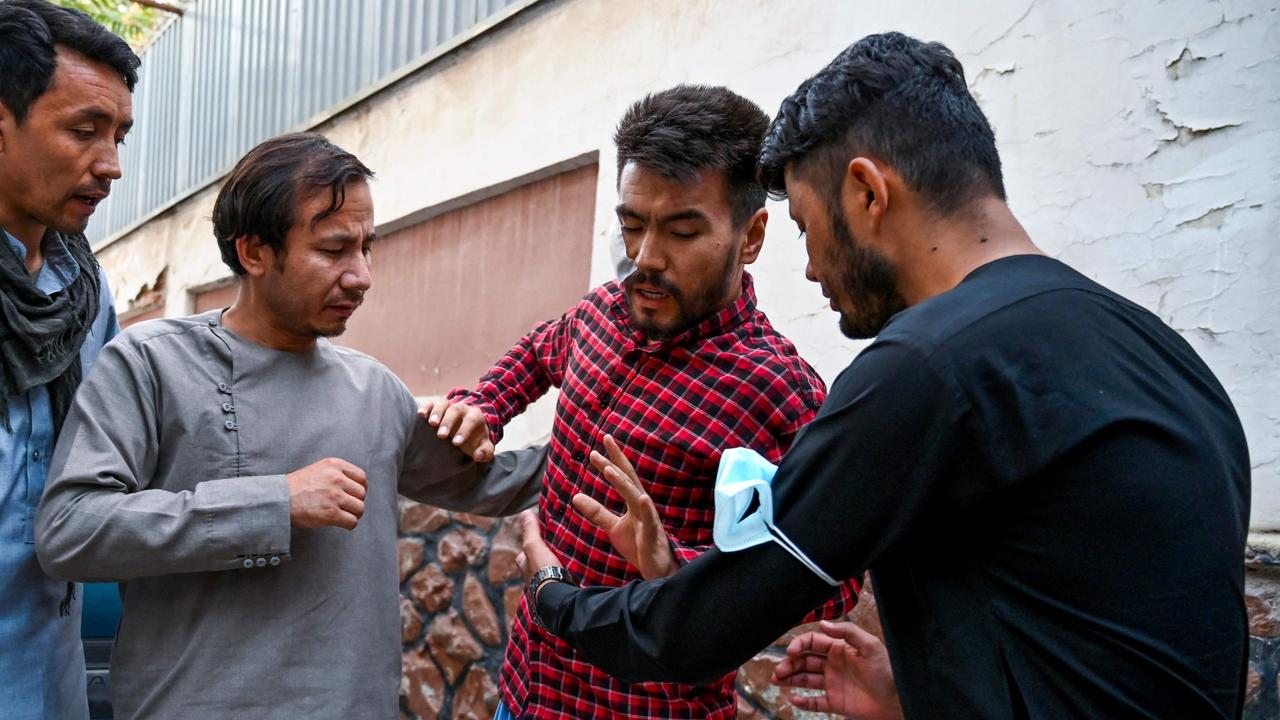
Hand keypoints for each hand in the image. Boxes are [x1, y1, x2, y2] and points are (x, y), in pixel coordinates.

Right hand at [286, 457, 367, 529]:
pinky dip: (348, 524)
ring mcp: (334, 496)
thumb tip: (357, 486)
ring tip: (343, 515)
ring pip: (359, 508)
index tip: (355, 495)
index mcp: (334, 465)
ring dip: (353, 514)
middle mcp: (336, 479)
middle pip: (362, 494)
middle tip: (346, 507)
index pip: (362, 477)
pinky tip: (339, 522)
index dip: (360, 488)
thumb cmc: (296, 487)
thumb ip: (337, 473)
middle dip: (356, 502)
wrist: (278, 500)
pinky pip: (352, 522)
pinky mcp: (331, 514)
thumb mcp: (318, 469)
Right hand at [418, 396, 494, 461]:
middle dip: (448, 422)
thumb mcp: (484, 446)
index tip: (456, 443)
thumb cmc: (475, 439)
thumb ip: (485, 452)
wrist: (469, 427)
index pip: (471, 421)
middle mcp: (463, 408)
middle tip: (441, 436)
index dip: (464, 431)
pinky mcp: (437, 406)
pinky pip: (431, 403)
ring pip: (444, 403)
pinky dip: (426, 407)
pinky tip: (420, 415)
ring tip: (432, 424)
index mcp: (476, 416)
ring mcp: (450, 406)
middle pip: (456, 410)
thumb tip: (478, 456)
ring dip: (437, 412)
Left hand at [515, 509, 563, 600]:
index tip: (539, 536)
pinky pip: (558, 578)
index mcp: (524, 565)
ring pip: (546, 571)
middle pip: (535, 562)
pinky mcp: (556, 590)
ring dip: (553, 565)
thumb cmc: (542, 570)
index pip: (523, 552)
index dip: (529, 544)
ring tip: (564, 558)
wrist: (557, 595)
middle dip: (541, 556)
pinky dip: (562, 574)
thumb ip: (530, 530)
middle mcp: (531, 576)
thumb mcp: (534, 546)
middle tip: (552, 548)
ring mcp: (543, 584)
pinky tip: (571, 571)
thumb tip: (524, 512)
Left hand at [572, 434, 675, 579]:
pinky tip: (642, 497)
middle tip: (605, 439)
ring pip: (636, 496)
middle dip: (617, 459)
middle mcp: (642, 506)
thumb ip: (597, 512)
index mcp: (633, 503)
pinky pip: (650, 520)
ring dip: (623, 482)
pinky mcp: (652, 535)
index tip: (598, 445)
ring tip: (608, 468)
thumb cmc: (639, 546)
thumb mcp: (613, 527)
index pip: (621, 476)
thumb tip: (575, 496)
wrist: (657, 571)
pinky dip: (646, 508)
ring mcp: (649, 519)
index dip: (611, 460)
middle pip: (629, 478)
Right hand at [772, 620, 902, 719]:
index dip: (800, 645)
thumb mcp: (870, 646)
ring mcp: (833, 683)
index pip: (813, 642)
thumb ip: (847, 632)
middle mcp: (833, 665)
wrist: (899, 700)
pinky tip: (792, 699)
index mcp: (839, 649)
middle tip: (779, 670)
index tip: (790, 651)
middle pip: (805, 661)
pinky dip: (803, 701)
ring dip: (790, 679)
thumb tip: (823, 623)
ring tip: (777, 680)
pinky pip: (815, 702)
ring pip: (805, 680)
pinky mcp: (836, 702)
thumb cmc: (888, 671)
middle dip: (789, 664)